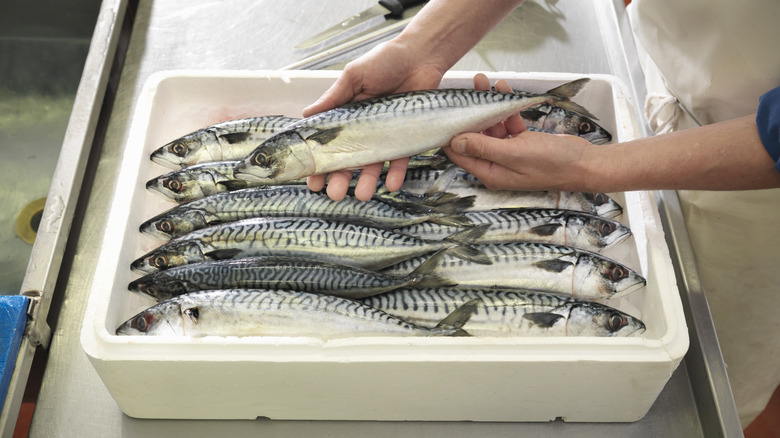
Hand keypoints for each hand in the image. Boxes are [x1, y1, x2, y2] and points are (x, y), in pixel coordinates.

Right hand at [304, 40, 445, 200]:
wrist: (420, 56)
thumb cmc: (385, 60)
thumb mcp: (354, 75)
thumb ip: (333, 97)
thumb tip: (306, 115)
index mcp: (346, 116)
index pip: (328, 144)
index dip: (319, 164)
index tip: (313, 181)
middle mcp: (363, 129)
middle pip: (348, 160)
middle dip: (340, 180)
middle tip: (335, 194)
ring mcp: (385, 135)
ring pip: (373, 164)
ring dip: (367, 182)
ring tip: (362, 195)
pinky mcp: (407, 136)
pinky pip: (401, 159)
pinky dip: (396, 173)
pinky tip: (391, 184)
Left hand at [444, 75, 593, 191]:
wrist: (584, 163)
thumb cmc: (553, 164)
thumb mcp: (514, 154)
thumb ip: (484, 148)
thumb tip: (455, 143)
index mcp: (491, 173)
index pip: (460, 156)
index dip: (450, 135)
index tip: (443, 114)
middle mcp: (497, 164)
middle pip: (474, 138)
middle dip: (469, 114)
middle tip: (462, 90)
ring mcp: (509, 154)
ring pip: (491, 128)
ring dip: (488, 106)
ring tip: (482, 82)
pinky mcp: (522, 143)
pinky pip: (508, 124)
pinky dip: (506, 109)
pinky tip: (502, 90)